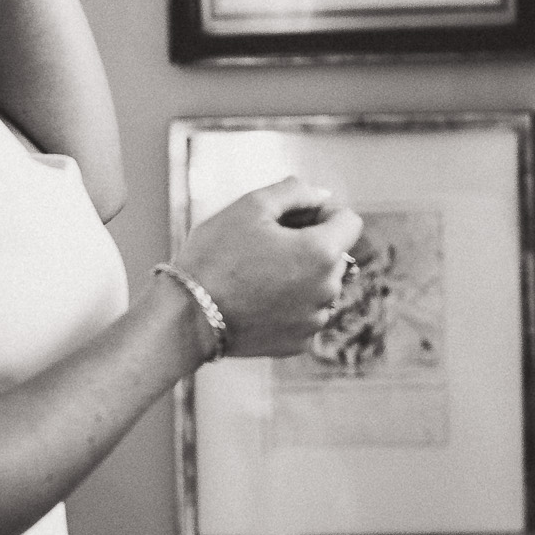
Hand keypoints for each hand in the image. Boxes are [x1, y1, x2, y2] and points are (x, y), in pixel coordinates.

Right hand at [174, 177, 362, 359]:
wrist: (185, 317)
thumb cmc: (215, 256)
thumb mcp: (251, 205)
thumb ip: (295, 191)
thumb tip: (322, 196)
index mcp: (322, 253)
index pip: (350, 221)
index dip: (325, 212)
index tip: (296, 216)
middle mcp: (328, 290)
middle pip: (336, 254)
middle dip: (311, 242)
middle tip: (268, 242)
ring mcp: (314, 321)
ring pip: (321, 286)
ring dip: (302, 275)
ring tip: (259, 271)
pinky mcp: (298, 343)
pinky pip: (305, 313)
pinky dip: (290, 304)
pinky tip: (257, 298)